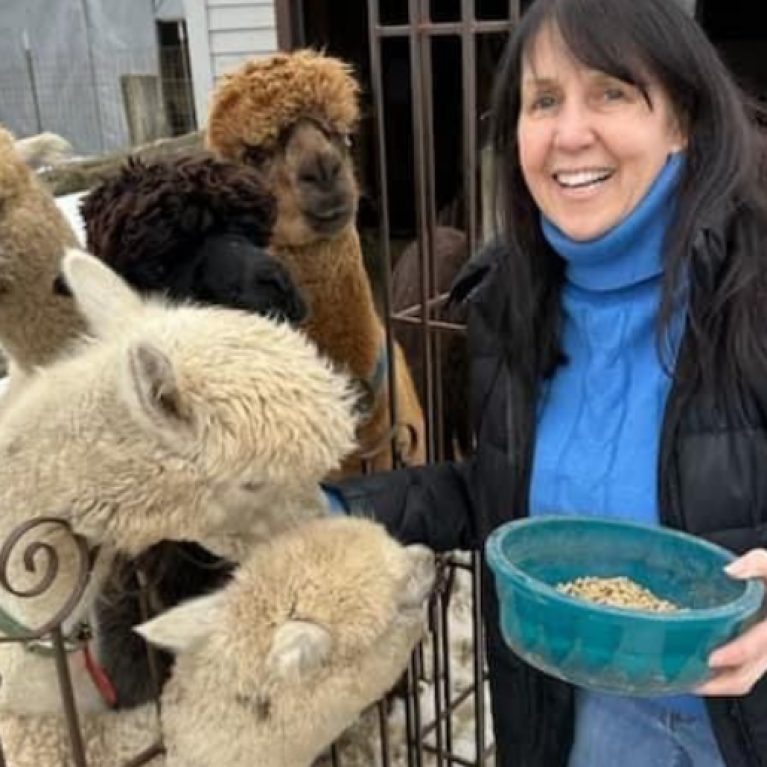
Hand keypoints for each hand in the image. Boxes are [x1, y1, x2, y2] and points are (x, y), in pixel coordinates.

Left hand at [696, 549, 766, 696]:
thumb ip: (756, 563)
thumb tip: (729, 571)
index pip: (759, 645)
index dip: (737, 654)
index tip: (712, 658)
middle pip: (746, 676)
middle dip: (717, 682)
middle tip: (686, 678)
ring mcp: (764, 654)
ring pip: (743, 680)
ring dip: (715, 684)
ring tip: (684, 678)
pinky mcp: (756, 656)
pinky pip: (741, 675)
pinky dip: (720, 677)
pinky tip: (696, 669)